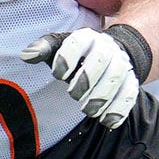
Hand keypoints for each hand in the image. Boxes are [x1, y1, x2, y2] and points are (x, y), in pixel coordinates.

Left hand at [19, 25, 150, 128]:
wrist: (111, 53)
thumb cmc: (77, 54)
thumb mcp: (58, 47)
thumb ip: (42, 49)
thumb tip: (26, 55)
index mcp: (86, 37)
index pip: (78, 41)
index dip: (67, 58)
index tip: (57, 74)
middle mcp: (106, 48)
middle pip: (101, 59)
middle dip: (87, 79)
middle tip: (73, 94)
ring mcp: (121, 64)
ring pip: (117, 77)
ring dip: (102, 96)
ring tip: (88, 110)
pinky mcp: (131, 81)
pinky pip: (130, 93)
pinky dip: (120, 108)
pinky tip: (107, 121)